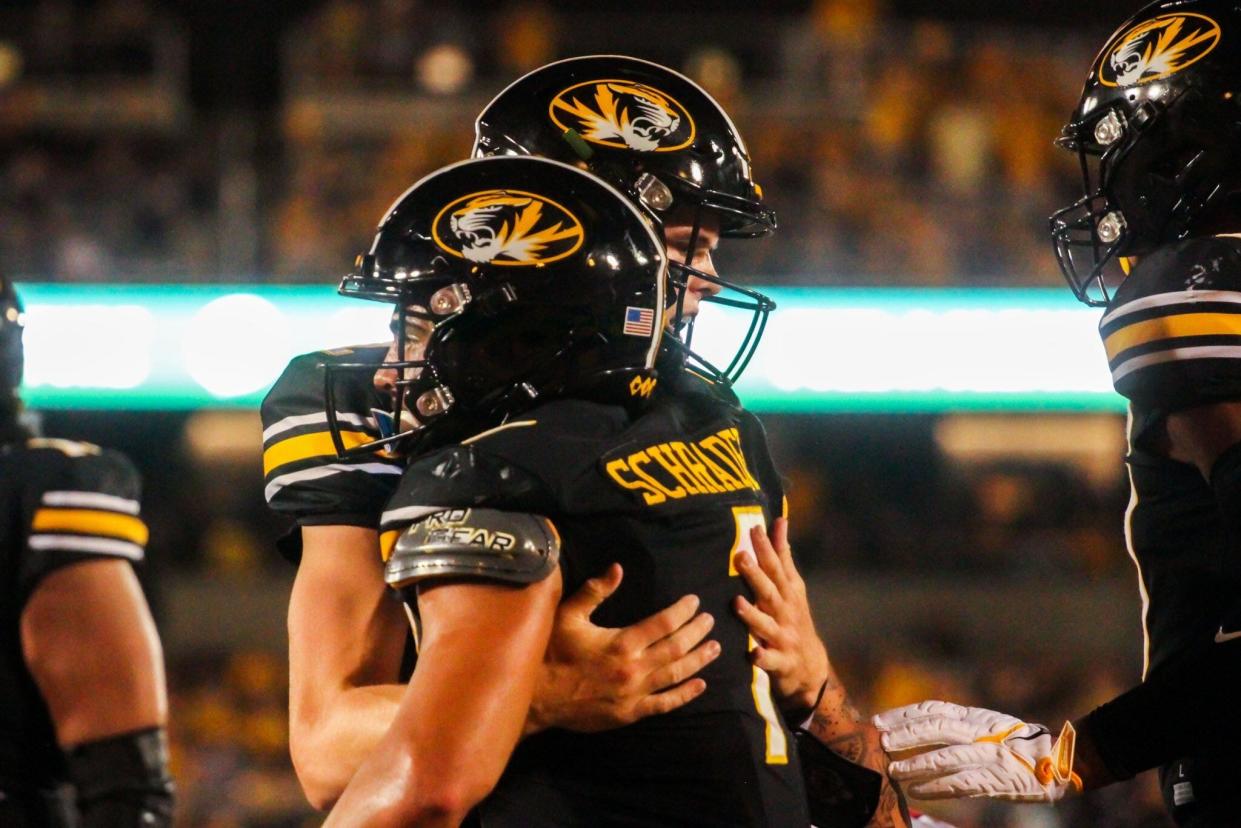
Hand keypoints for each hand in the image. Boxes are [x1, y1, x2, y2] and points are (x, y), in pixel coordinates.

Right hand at [528, 564, 720, 733]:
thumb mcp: (568, 615)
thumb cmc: (552, 651)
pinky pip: (664, 704)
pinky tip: (700, 685)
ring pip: (676, 674)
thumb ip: (595, 591)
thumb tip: (618, 568)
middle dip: (696, 632)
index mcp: (621, 642)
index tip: (695, 602)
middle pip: (676, 647)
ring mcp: (634, 693)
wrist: (537, 697)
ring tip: (715, 648)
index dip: (683, 611)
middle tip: (711, 621)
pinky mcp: (630, 713)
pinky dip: (685, 694)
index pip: (663, 623)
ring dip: (698, 660)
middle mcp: (634, 668)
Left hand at [732, 518, 828, 710]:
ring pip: (767, 626)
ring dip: (753, 615)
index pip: (777, 567)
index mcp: (788, 593)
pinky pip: (770, 661)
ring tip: (737, 602)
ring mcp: (785, 638)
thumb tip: (779, 520)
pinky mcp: (781, 663)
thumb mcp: (793, 587)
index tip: (755, 528)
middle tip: (740, 556)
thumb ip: (783, 555)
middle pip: (771, 591)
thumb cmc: (794, 619)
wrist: (811, 668)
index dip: (767, 548)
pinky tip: (753, 653)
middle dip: (756, 575)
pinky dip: (762, 658)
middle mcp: (787, 612)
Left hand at [873, 701, 1080, 802]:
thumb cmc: (1014, 743)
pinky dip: (937, 787)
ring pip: (945, 756)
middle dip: (905, 735)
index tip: (879, 721)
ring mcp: (988, 754)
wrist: (1058, 759)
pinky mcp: (997, 779)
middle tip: (881, 743)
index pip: (931, 709)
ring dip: (915, 764)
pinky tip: (917, 792)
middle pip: (935, 728)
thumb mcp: (984, 724)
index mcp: (973, 716)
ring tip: (892, 771)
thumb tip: (916, 726)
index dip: (903, 714)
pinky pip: (962, 784)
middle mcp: (978, 731)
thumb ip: (955, 724)